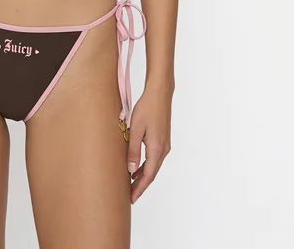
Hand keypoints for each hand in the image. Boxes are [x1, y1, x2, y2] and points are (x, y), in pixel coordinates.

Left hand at [126, 85, 172, 204]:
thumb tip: (131, 170)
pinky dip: (146, 165)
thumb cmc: (147, 108)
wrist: (159, 94)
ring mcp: (164, 144)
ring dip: (143, 175)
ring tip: (131, 184)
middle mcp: (163, 149)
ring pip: (153, 166)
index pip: (148, 175)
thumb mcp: (136, 129)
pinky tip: (137, 166)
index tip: (132, 198)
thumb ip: (133, 150)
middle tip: (129, 195)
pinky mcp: (162, 139)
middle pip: (152, 173)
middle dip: (141, 185)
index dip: (140, 188)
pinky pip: (154, 158)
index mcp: (157, 149)